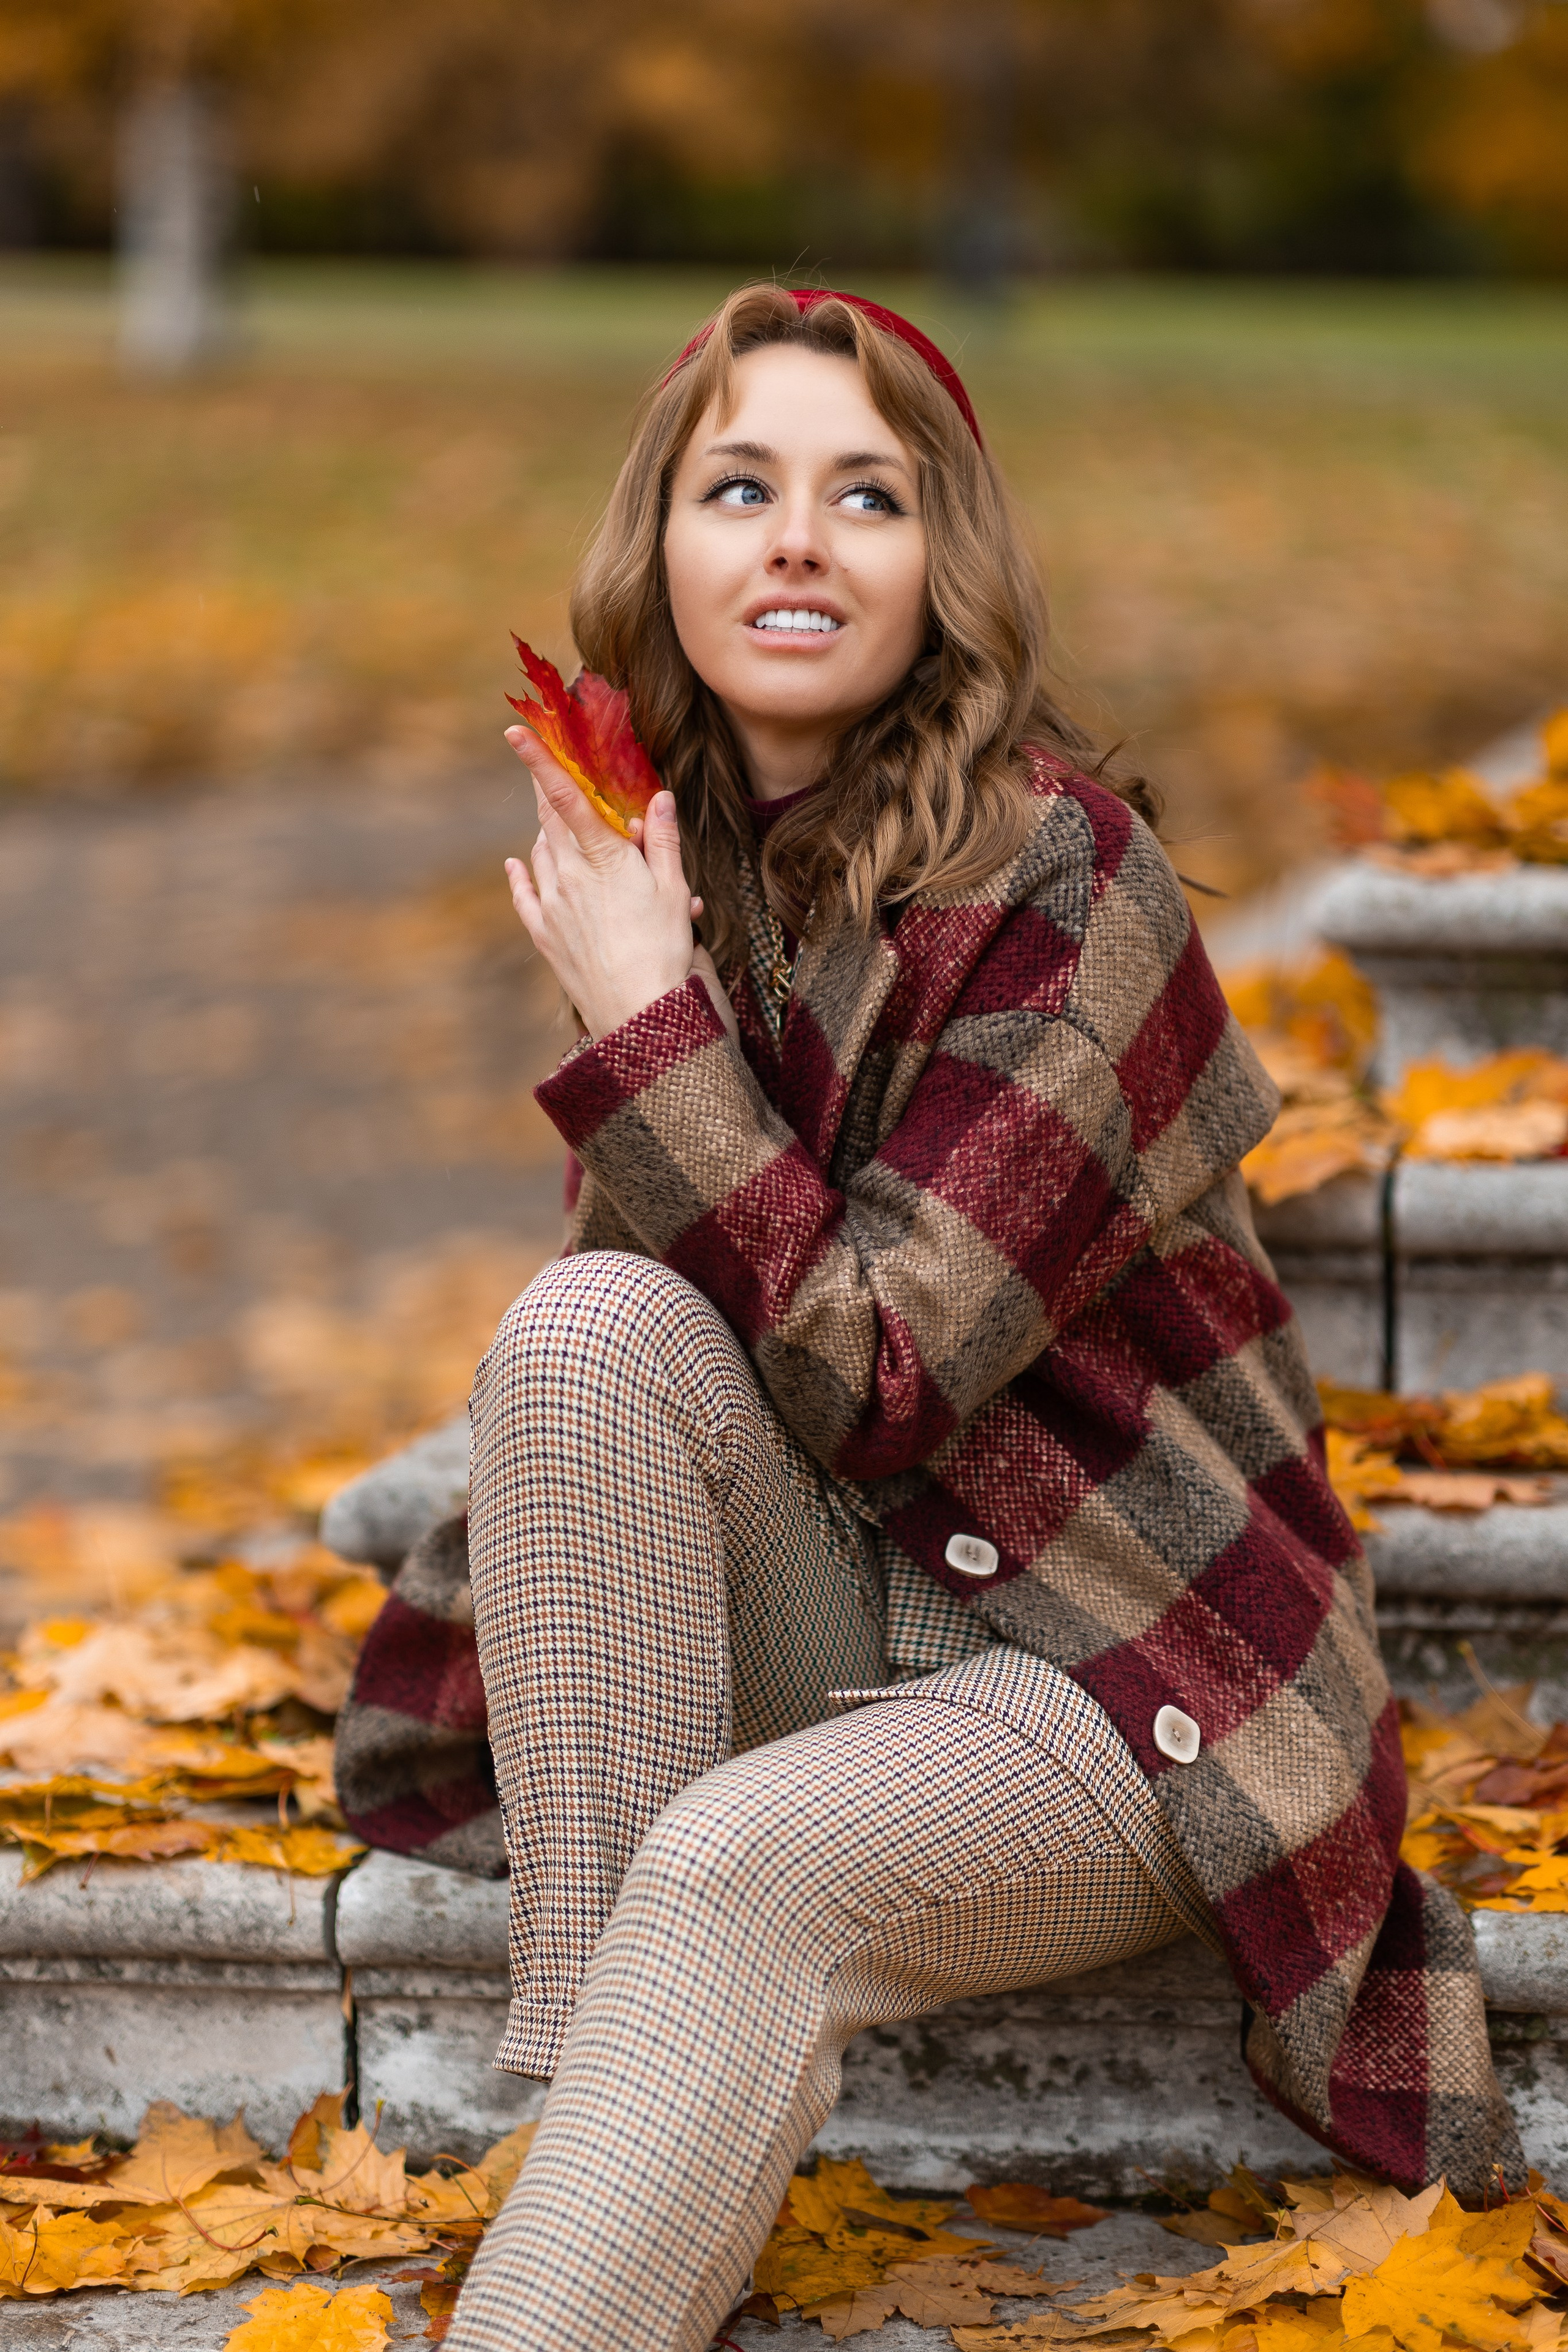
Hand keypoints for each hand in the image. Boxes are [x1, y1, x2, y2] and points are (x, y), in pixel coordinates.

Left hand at [503, 726, 735, 1046]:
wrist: (639, 1015)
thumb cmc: (665, 950)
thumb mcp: (673, 890)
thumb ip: (662, 840)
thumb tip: (658, 798)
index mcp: (602, 857)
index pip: (566, 796)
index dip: (540, 760)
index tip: (515, 731)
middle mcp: (567, 874)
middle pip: (548, 818)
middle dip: (547, 789)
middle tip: (546, 768)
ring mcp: (550, 905)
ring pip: (540, 851)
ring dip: (549, 833)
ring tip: (565, 826)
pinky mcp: (543, 934)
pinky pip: (524, 894)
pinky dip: (521, 873)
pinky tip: (516, 863)